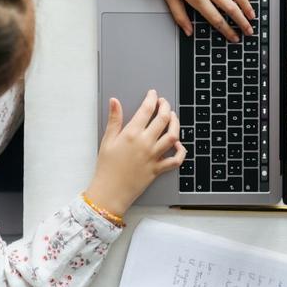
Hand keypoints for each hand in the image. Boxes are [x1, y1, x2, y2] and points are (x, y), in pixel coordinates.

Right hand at [85, 90, 185, 216]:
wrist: (110, 191)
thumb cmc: (106, 167)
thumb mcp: (107, 140)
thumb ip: (114, 119)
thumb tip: (114, 102)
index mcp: (131, 134)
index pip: (146, 109)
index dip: (151, 98)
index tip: (152, 94)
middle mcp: (145, 143)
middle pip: (163, 119)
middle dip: (165, 107)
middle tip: (164, 103)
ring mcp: (153, 156)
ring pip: (172, 136)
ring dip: (175, 124)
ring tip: (173, 118)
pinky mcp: (158, 169)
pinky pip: (175, 160)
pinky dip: (181, 152)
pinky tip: (179, 145)